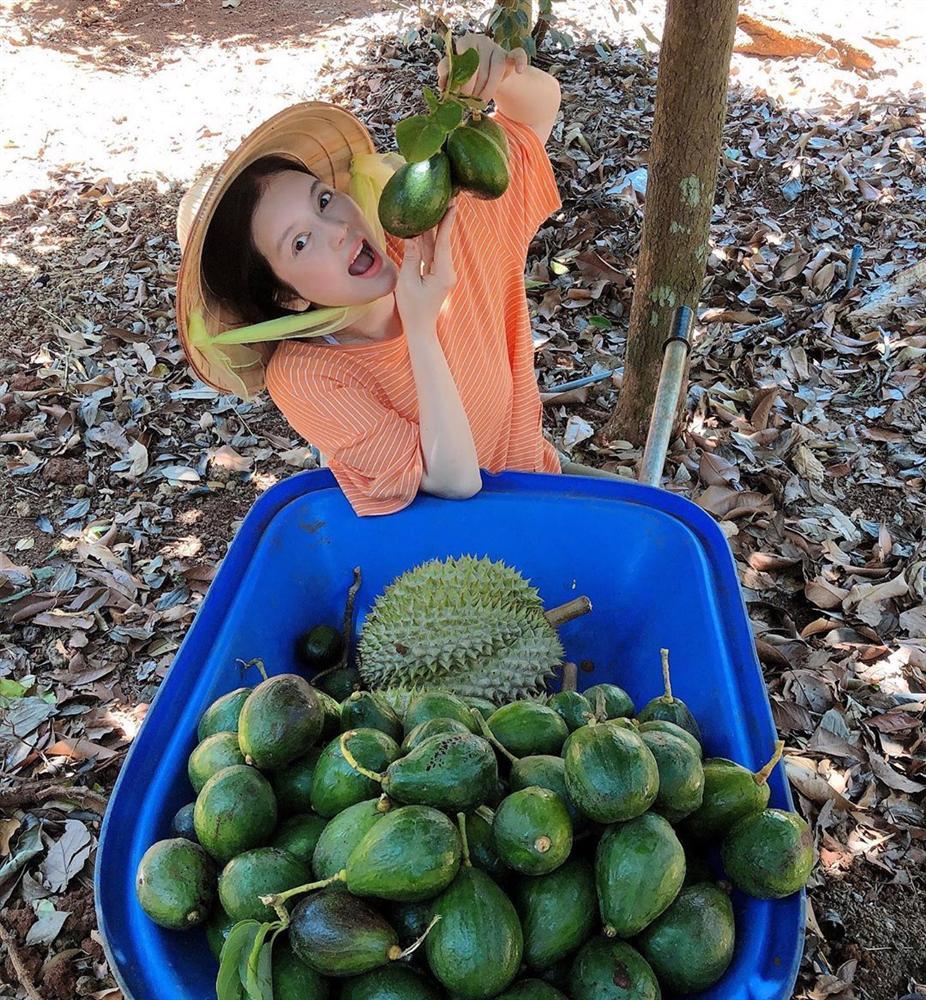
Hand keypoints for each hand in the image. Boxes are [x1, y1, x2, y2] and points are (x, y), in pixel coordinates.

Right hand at [394, 203, 457, 329]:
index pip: (444, 242)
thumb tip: (411, 235)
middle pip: (442, 241)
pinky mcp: (436, 274)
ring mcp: (442, 272)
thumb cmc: (412, 308)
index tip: (453, 205)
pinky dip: (425, 241)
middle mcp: (446, 271)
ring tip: (433, 206)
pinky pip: (430, 254)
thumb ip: (410, 257)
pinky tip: (422, 226)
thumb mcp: (407, 281)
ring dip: (432, 228)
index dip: (447, 222)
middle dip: (441, 220)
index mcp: (443, 273)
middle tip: (445, 197)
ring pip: (435, 246)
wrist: (420, 328)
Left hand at [437, 32, 527, 103]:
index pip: (463, 58)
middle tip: (469, 101)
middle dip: (473, 88)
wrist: (488, 77)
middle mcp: (482, 41)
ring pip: (496, 69)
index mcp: (465, 42)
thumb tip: (442, 85)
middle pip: (480, 66)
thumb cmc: (468, 75)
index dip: (462, 80)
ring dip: (489, 89)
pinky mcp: (510, 56)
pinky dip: (520, 62)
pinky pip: (518, 55)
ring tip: (481, 102)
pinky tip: (519, 71)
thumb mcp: (456, 74)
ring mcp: (497, 48)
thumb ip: (448, 76)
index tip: (459, 95)